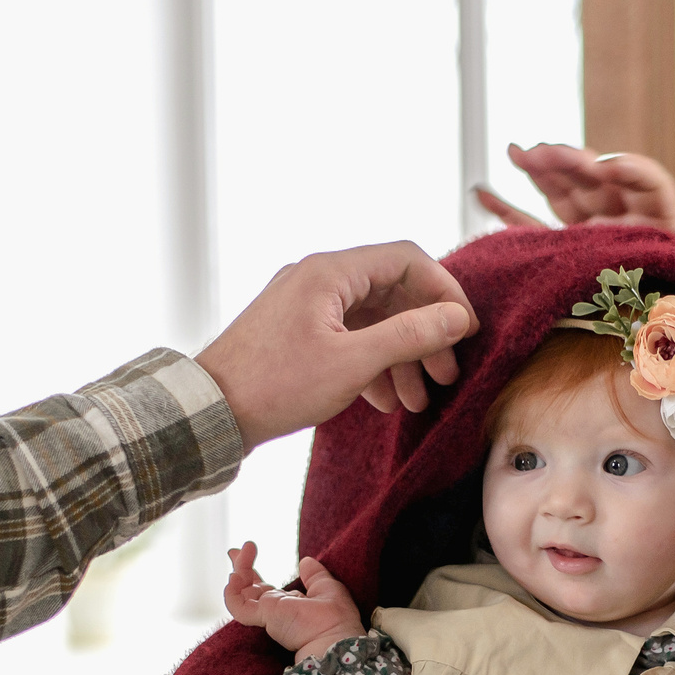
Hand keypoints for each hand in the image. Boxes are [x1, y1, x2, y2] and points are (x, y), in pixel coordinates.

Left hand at [196, 243, 475, 447]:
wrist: (210, 414)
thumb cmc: (276, 385)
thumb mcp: (353, 363)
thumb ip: (410, 335)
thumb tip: (457, 317)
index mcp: (330, 273)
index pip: (406, 260)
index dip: (444, 291)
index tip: (464, 330)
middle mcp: (317, 279)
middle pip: (391, 292)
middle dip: (424, 333)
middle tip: (446, 374)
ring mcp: (304, 305)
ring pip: (370, 320)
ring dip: (400, 356)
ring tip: (417, 400)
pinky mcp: (294, 333)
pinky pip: (346, 337)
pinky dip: (371, 364)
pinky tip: (383, 400)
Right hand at [224, 544, 366, 658]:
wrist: (333, 639)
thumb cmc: (335, 620)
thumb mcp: (326, 588)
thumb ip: (314, 575)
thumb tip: (306, 561)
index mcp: (287, 605)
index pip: (264, 588)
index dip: (253, 571)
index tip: (248, 550)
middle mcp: (274, 609)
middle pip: (249, 587)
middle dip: (240, 567)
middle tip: (233, 550)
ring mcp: (266, 614)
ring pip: (240, 593)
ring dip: (238, 570)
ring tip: (239, 552)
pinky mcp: (262, 617)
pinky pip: (236, 605)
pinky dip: (231, 591)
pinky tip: (234, 576)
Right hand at [477, 143, 674, 252]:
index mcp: (662, 218)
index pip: (644, 181)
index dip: (625, 169)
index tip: (604, 165)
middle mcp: (625, 218)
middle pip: (596, 179)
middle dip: (571, 161)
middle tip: (544, 152)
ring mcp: (592, 232)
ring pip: (565, 192)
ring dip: (541, 170)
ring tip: (518, 153)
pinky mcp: (567, 251)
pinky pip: (535, 227)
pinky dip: (508, 210)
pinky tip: (482, 190)